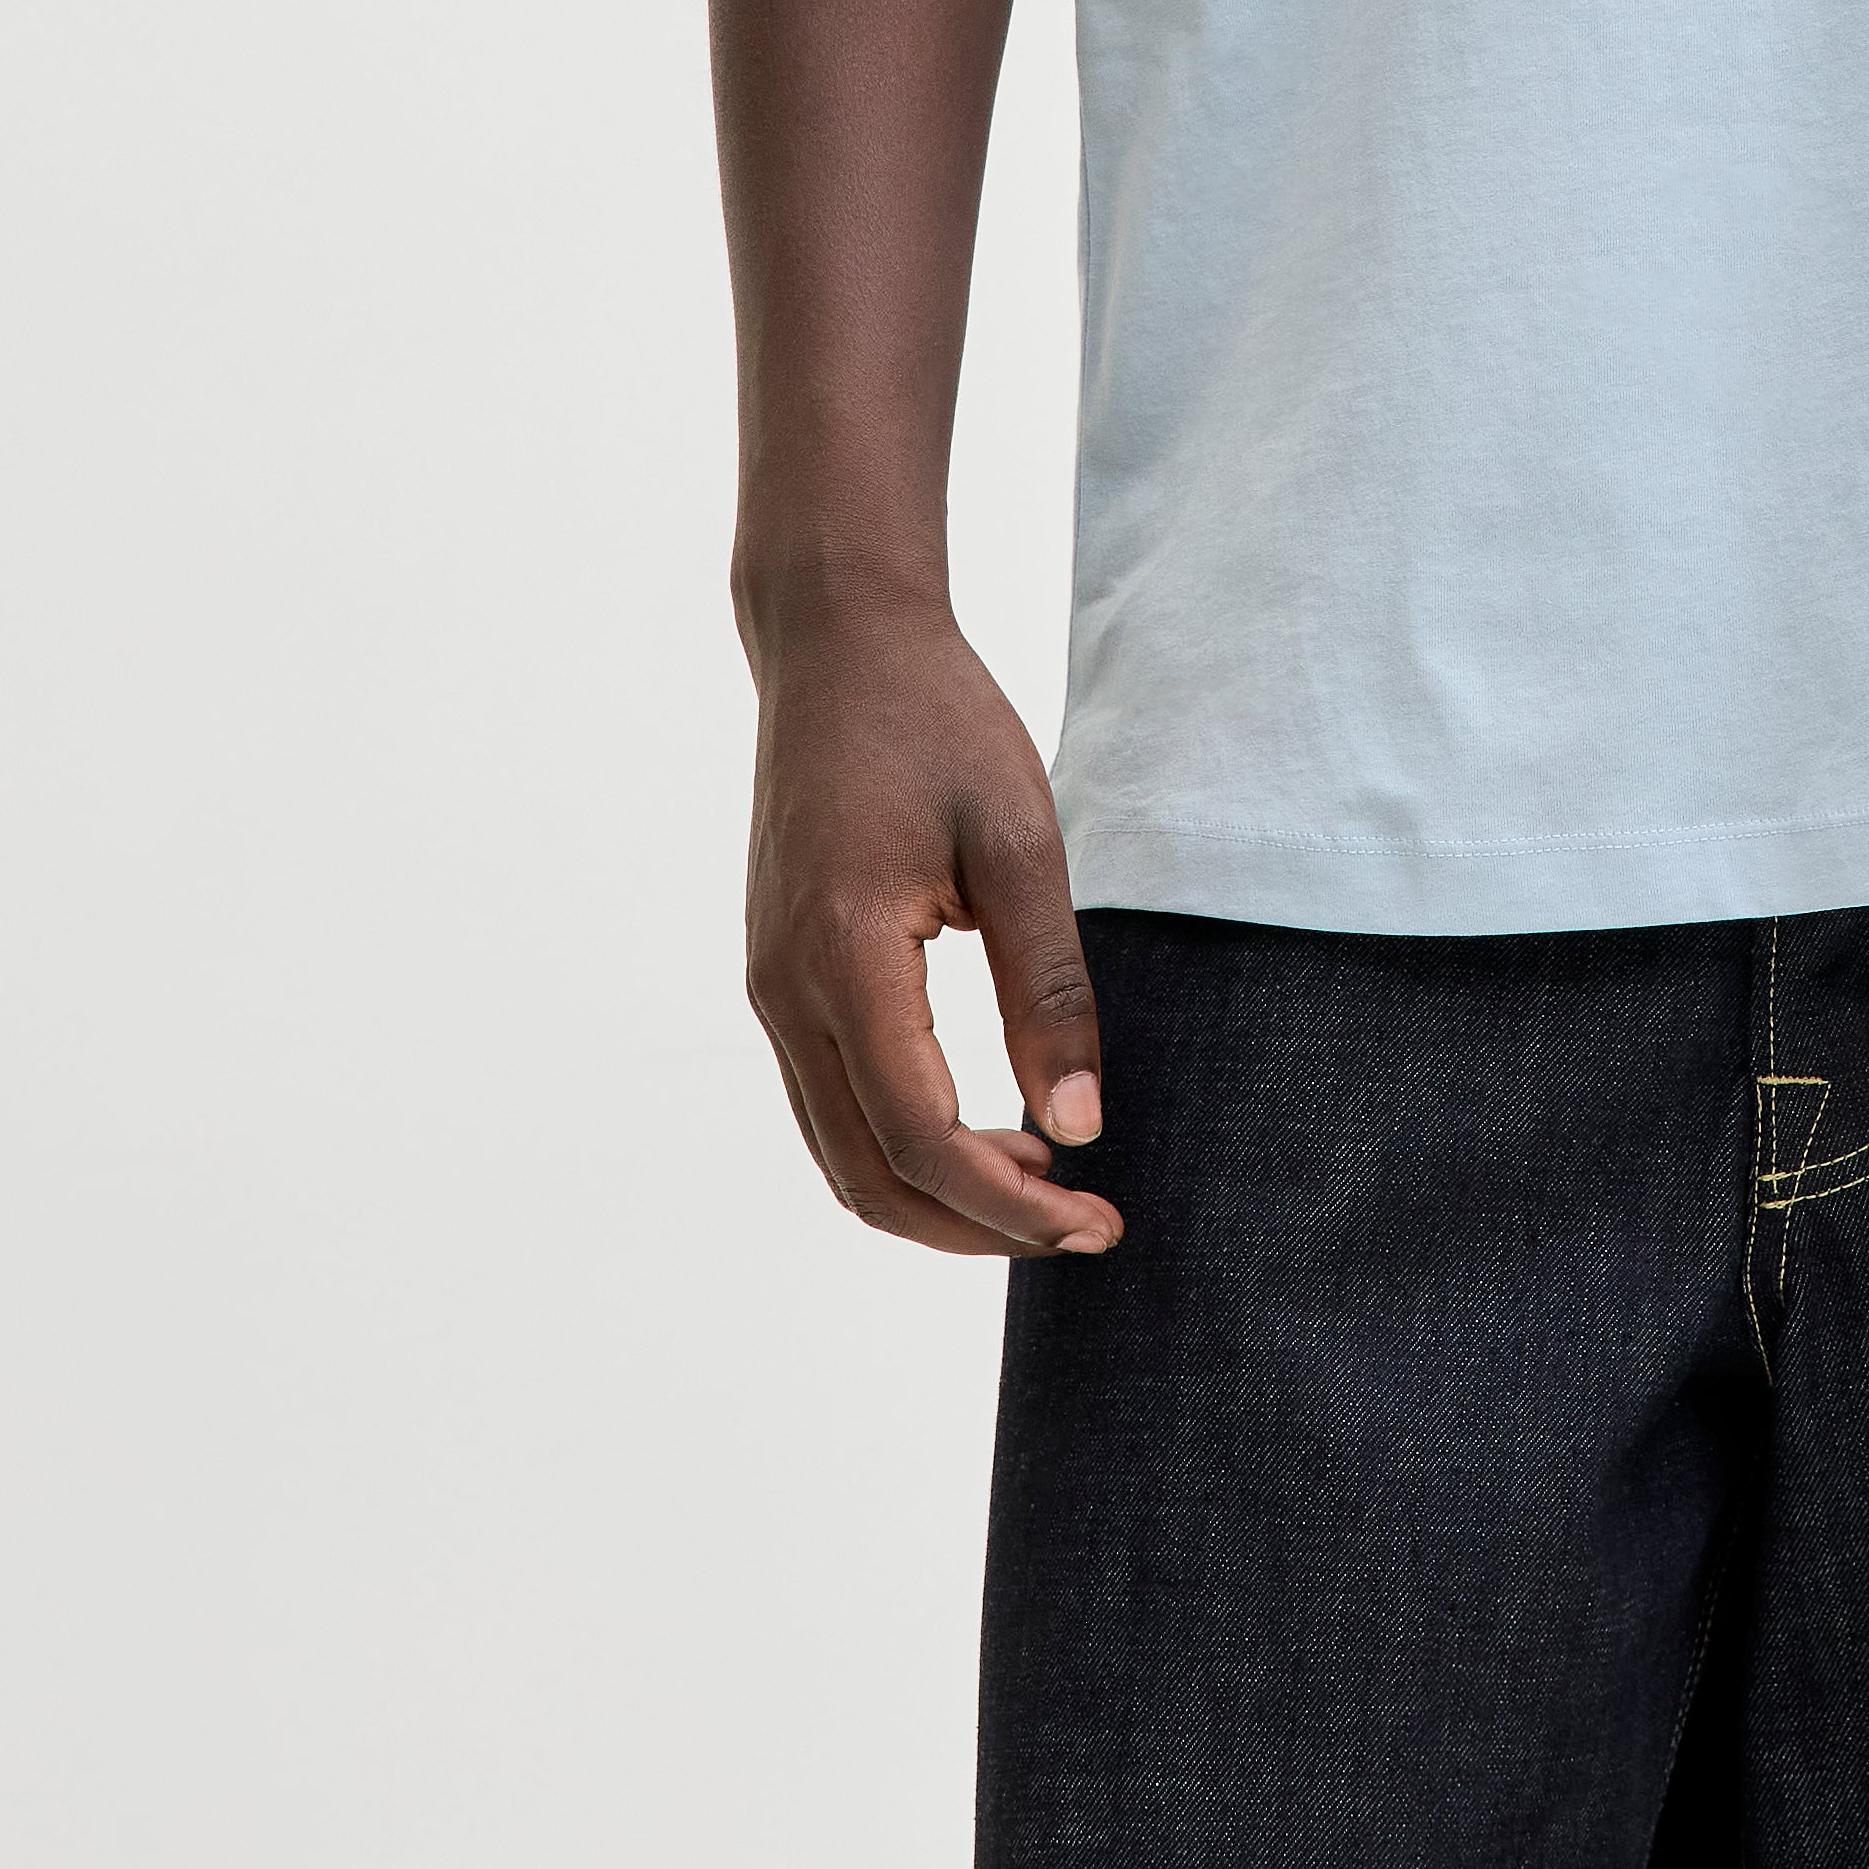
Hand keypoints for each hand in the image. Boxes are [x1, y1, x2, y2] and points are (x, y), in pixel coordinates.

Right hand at [741, 594, 1122, 1259]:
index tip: (1098, 1222)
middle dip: (976, 1225)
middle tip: (1087, 1226)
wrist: (839, 643)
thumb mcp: (1021, 840)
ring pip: (841, 1152)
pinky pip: (831, 1102)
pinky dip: (905, 1144)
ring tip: (1049, 1182)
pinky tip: (990, 1127)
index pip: (921, 1138)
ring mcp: (770, 988)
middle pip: (869, 1176)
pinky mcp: (778, 976)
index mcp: (843, 959)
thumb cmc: (939, 722)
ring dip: (939, 1194)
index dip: (1008, 1205)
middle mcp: (784, 992)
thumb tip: (1080, 1127)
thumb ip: (1049, 987)